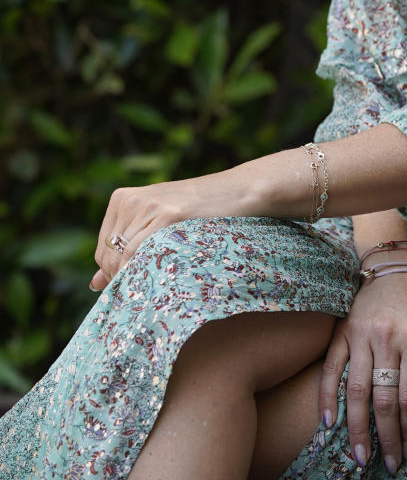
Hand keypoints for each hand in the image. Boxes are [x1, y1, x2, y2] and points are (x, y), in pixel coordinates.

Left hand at [89, 167, 254, 290]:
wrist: (239, 190)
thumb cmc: (200, 211)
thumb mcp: (157, 223)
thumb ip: (126, 248)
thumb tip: (95, 284)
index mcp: (122, 198)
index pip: (102, 249)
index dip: (115, 273)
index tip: (137, 284)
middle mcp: (130, 200)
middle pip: (109, 255)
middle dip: (123, 277)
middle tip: (148, 289)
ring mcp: (147, 205)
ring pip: (122, 256)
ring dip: (135, 276)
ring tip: (158, 284)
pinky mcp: (167, 214)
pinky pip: (139, 253)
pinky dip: (144, 270)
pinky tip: (163, 275)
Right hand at [317, 255, 406, 475]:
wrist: (398, 269)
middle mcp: (386, 337)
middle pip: (383, 398)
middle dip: (385, 437)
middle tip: (388, 466)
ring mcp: (360, 334)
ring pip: (356, 389)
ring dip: (356, 427)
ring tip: (360, 457)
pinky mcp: (342, 331)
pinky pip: (330, 369)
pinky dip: (327, 397)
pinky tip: (328, 425)